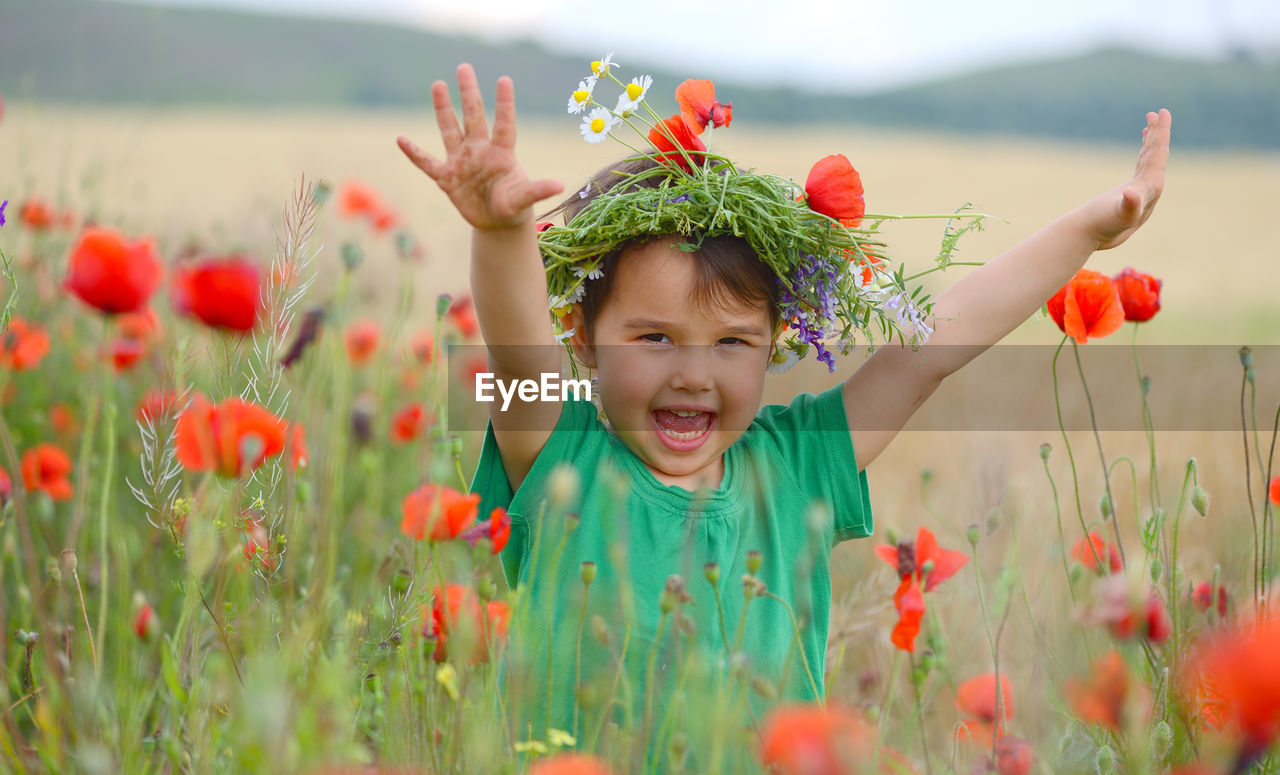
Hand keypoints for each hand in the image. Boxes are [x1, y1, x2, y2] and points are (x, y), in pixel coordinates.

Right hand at [397, 64, 563, 230]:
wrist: (496, 222)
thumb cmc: (513, 206)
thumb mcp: (524, 199)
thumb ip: (537, 190)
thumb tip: (560, 185)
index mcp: (501, 153)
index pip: (504, 124)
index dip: (504, 103)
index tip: (504, 79)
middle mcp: (480, 151)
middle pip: (473, 116)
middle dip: (469, 92)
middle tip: (464, 67)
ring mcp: (461, 161)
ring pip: (449, 130)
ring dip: (443, 109)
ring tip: (438, 84)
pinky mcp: (447, 177)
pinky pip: (427, 163)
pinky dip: (414, 153)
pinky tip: (400, 139)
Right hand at [1087, 109, 1171, 250]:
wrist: (1087, 238)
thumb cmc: (1101, 226)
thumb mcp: (1118, 215)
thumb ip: (1129, 205)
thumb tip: (1130, 193)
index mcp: (1149, 187)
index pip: (1158, 154)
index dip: (1162, 132)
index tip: (1163, 112)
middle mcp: (1149, 188)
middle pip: (1158, 154)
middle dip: (1158, 133)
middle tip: (1159, 112)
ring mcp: (1140, 190)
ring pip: (1150, 160)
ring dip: (1151, 141)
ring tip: (1150, 124)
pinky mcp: (1131, 194)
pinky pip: (1142, 168)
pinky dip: (1144, 154)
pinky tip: (1143, 150)